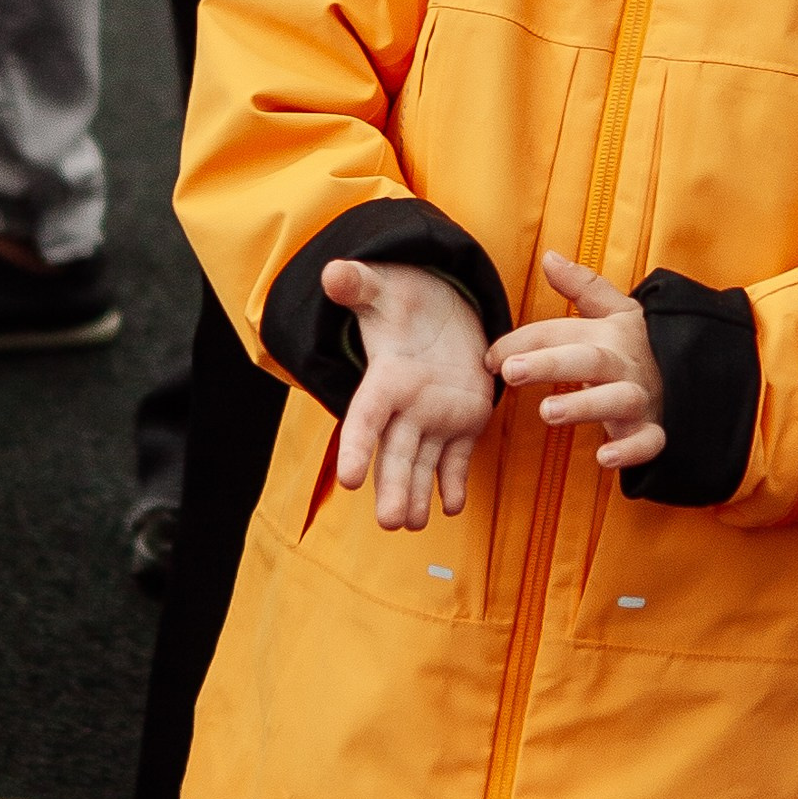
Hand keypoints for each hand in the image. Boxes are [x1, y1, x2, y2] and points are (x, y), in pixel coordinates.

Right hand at [323, 257, 495, 528]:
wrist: (437, 311)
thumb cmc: (402, 301)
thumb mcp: (383, 290)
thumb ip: (360, 286)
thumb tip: (333, 273)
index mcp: (386, 378)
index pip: (366, 417)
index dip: (358, 447)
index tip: (349, 479)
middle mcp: (406, 406)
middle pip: (395, 452)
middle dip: (392, 488)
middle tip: (389, 524)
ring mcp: (434, 417)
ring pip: (423, 462)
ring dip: (417, 494)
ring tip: (414, 525)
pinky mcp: (464, 421)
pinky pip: (458, 457)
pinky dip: (455, 482)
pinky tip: (453, 507)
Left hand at [489, 252, 666, 472]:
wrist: (692, 380)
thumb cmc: (638, 348)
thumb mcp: (616, 310)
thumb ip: (582, 286)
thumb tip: (548, 257)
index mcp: (609, 334)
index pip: (561, 332)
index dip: (523, 342)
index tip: (490, 358)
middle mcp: (625, 365)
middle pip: (588, 359)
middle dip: (549, 363)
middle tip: (510, 372)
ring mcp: (642, 399)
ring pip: (617, 400)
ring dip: (584, 405)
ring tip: (548, 412)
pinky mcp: (654, 431)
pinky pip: (648, 442)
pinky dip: (630, 451)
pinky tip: (604, 458)